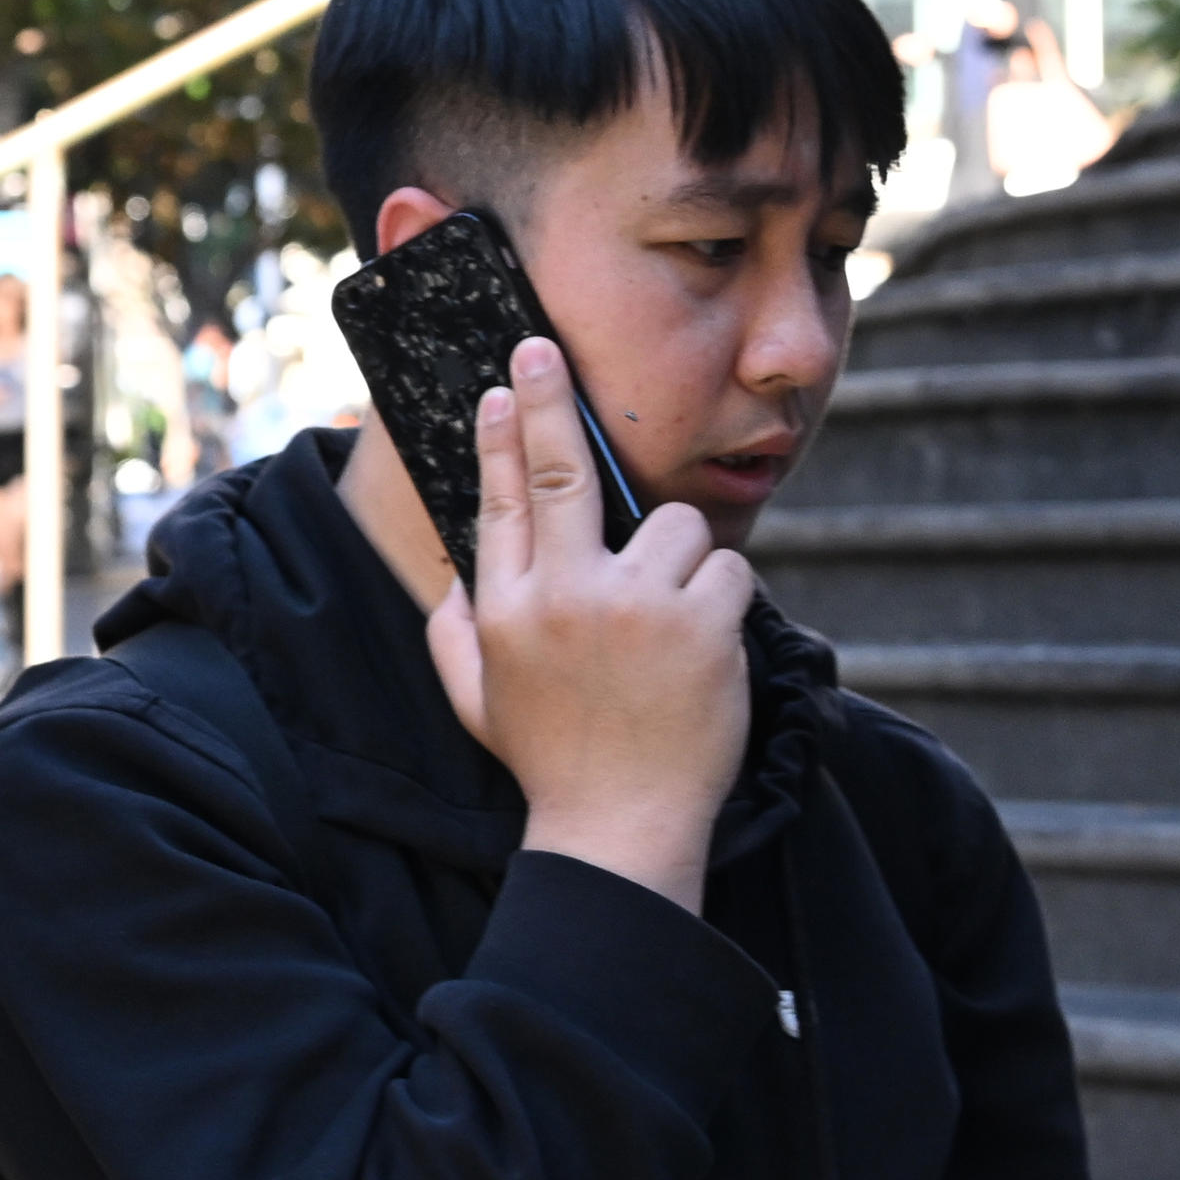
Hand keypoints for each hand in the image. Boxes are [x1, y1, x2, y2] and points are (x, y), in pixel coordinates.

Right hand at [428, 338, 751, 913]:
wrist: (620, 827)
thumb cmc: (550, 761)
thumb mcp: (474, 697)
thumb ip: (455, 629)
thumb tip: (456, 571)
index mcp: (506, 608)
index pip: (501, 499)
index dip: (502, 436)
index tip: (501, 389)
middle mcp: (562, 596)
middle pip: (562, 472)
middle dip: (550, 403)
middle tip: (542, 352)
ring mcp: (634, 607)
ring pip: (671, 524)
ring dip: (677, 558)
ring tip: (669, 617)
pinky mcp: (700, 625)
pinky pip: (724, 566)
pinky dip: (721, 596)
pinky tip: (705, 643)